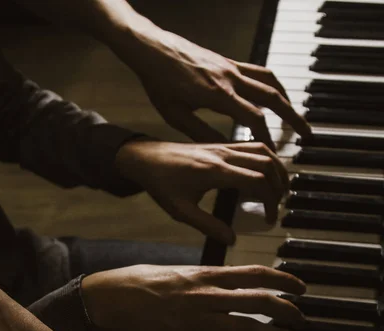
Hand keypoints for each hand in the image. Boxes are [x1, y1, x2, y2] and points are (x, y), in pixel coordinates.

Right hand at [82, 264, 306, 330]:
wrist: (110, 299)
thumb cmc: (137, 282)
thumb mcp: (175, 271)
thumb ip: (200, 278)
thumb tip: (218, 281)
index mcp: (206, 274)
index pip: (254, 274)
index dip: (283, 280)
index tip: (300, 288)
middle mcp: (208, 296)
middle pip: (260, 302)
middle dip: (287, 311)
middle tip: (301, 320)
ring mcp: (200, 321)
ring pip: (249, 329)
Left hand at [115, 140, 288, 242]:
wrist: (144, 158)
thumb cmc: (161, 184)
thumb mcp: (181, 211)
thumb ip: (207, 226)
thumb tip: (232, 240)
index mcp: (215, 171)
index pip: (257, 181)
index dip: (270, 201)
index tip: (269, 219)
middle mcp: (223, 154)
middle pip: (267, 163)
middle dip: (279, 186)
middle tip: (278, 206)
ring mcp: (223, 146)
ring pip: (263, 150)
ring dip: (277, 169)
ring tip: (279, 191)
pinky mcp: (221, 144)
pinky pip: (252, 146)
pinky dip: (266, 159)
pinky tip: (266, 175)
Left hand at [118, 27, 310, 146]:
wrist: (150, 49)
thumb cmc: (159, 83)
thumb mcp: (176, 116)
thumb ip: (202, 134)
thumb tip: (225, 150)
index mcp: (218, 95)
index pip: (255, 119)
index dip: (267, 138)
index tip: (272, 154)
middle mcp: (230, 79)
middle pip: (273, 98)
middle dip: (293, 118)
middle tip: (308, 134)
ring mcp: (231, 67)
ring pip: (271, 82)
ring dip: (288, 99)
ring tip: (296, 116)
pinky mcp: (228, 61)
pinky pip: (259, 71)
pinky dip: (273, 85)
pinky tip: (275, 96)